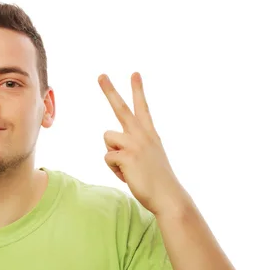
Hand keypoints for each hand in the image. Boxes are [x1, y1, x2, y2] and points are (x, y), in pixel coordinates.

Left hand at [98, 72, 190, 216]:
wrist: (168, 196)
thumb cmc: (156, 181)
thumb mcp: (148, 158)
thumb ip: (133, 148)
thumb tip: (114, 150)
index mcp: (149, 134)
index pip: (142, 107)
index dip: (138, 90)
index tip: (134, 73)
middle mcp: (142, 134)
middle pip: (121, 108)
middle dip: (110, 90)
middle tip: (100, 75)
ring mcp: (134, 143)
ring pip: (108, 138)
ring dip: (112, 153)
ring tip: (128, 167)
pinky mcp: (126, 155)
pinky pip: (107, 157)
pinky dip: (114, 169)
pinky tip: (128, 175)